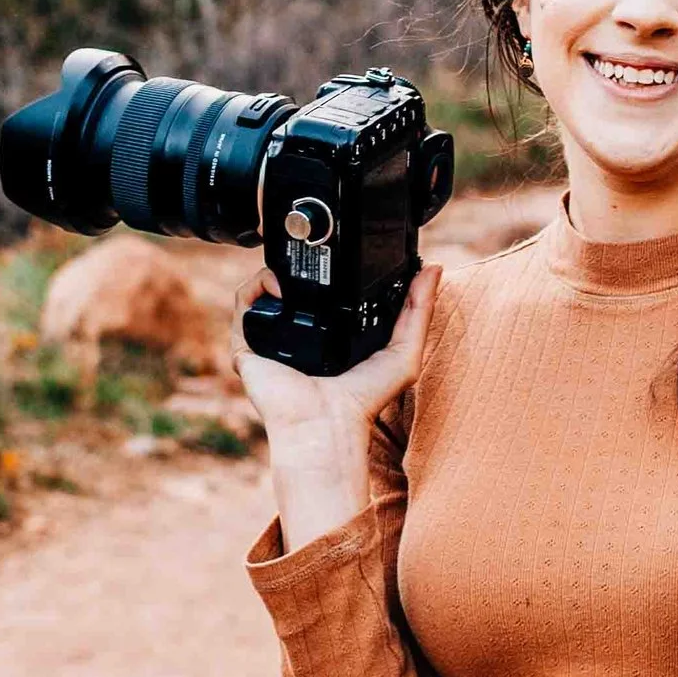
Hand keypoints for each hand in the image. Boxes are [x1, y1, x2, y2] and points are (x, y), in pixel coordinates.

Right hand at [237, 262, 441, 550]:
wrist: (326, 424)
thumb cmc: (363, 400)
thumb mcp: (404, 351)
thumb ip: (419, 310)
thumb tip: (434, 269)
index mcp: (331, 337)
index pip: (325, 294)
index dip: (332, 271)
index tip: (344, 251)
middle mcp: (299, 337)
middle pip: (292, 289)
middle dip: (300, 266)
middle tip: (316, 252)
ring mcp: (272, 341)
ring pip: (263, 291)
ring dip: (275, 271)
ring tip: (296, 270)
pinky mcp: (248, 346)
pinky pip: (243, 305)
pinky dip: (256, 286)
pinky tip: (279, 284)